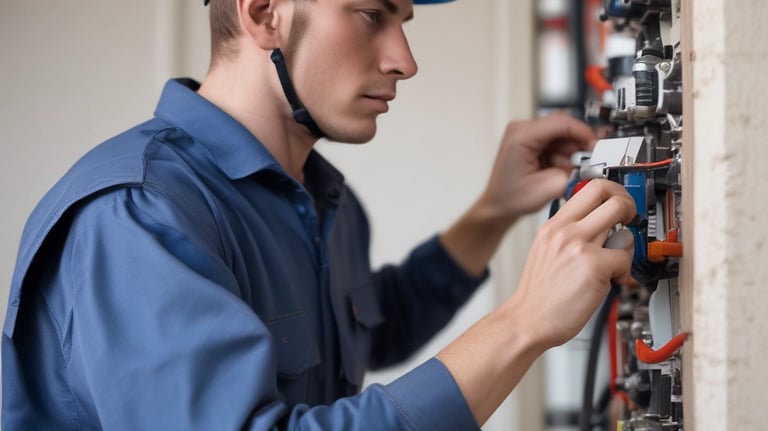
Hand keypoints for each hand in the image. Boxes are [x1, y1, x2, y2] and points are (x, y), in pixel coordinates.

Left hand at [480, 113, 595, 224]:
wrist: (497, 205)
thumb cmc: (511, 199)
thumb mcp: (548, 189)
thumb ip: (572, 175)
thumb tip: (591, 166)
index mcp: (521, 136)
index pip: (561, 122)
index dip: (583, 134)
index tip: (595, 148)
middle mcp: (522, 129)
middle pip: (563, 127)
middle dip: (575, 148)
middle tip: (579, 167)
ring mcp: (525, 133)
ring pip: (562, 135)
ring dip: (568, 154)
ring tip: (559, 172)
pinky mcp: (531, 140)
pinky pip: (556, 141)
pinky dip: (561, 155)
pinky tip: (555, 169)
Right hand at [504, 179, 635, 347]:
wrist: (527, 320)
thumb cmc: (538, 294)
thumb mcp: (546, 251)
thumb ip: (570, 235)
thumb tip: (601, 228)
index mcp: (553, 225)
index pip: (589, 187)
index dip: (611, 191)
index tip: (616, 202)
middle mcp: (565, 231)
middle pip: (609, 194)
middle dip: (628, 205)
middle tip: (628, 220)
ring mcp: (579, 246)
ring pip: (623, 225)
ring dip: (626, 243)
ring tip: (615, 260)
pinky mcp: (594, 266)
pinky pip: (625, 258)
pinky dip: (624, 271)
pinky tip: (610, 280)